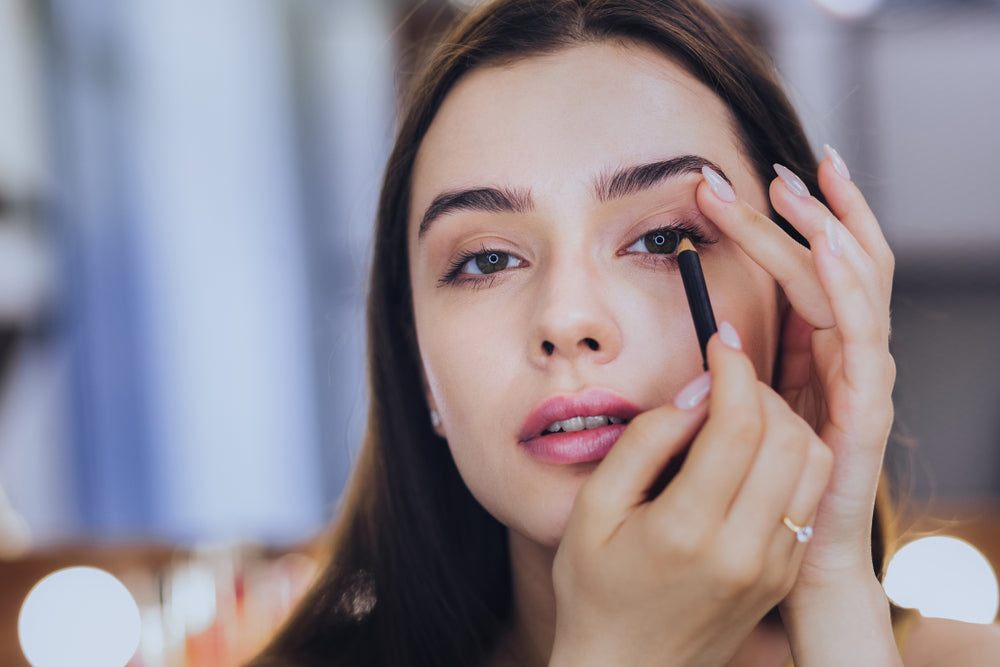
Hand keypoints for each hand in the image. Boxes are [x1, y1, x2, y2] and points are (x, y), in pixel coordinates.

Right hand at [550, 332, 831, 666]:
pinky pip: (809, 496)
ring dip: (784, 421)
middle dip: (761, 389)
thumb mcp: (593, 509)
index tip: (721, 342)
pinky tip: (752, 452)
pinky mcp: (784, 574)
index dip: (736, 369)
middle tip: (725, 379)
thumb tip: (696, 395)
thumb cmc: (596, 590)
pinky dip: (791, 457)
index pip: (741, 425)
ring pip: (814, 463)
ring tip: (740, 414)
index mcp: (687, 530)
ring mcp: (772, 566)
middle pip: (789, 437)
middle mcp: (743, 549)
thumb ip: (644, 443)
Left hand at [696, 149, 895, 593]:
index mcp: (820, 350)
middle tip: (775, 168)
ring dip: (828, 231)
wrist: (793, 561)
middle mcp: (848, 355)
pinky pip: (861, 339)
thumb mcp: (749, 406)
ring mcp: (863, 380)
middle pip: (838, 265)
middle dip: (812, 212)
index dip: (794, 221)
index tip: (758, 177)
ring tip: (801, 187)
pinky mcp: (864, 411)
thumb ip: (747, 363)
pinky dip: (846, 289)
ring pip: (855, 288)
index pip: (815, 267)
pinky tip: (828, 248)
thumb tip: (718, 317)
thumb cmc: (764, 482)